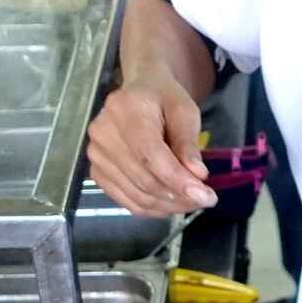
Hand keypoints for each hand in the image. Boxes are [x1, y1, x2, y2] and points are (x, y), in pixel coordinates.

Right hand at [87, 80, 215, 215]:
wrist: (139, 94)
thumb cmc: (164, 99)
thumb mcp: (184, 111)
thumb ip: (188, 143)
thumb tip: (197, 176)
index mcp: (125, 110)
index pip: (150, 155)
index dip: (177, 180)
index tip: (204, 196)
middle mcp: (103, 133)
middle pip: (144, 179)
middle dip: (179, 196)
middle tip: (205, 199)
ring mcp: (97, 155)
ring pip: (137, 195)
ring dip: (169, 206)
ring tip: (192, 202)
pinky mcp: (97, 172)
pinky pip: (127, 201)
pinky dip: (153, 208)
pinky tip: (172, 204)